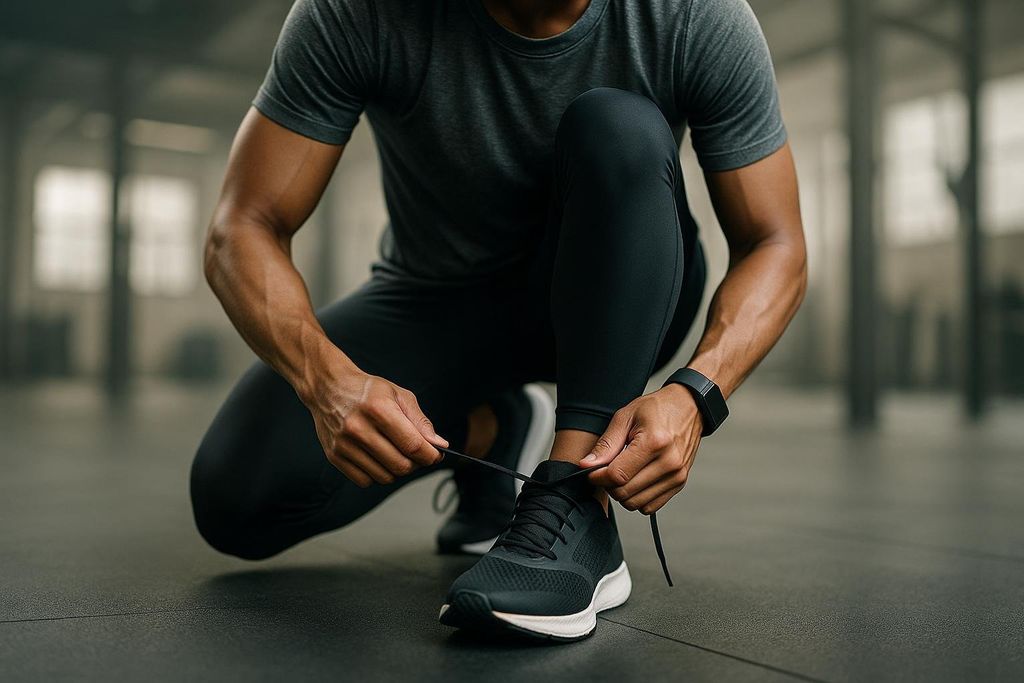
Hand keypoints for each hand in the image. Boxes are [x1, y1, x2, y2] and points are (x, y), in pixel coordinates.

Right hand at [303, 367, 447, 487]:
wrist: (328, 388)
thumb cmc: (367, 390)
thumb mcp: (399, 395)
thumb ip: (420, 421)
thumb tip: (439, 445)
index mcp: (379, 409)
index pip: (413, 445)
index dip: (431, 455)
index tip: (435, 454)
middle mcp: (358, 428)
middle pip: (401, 465)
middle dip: (416, 464)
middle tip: (416, 454)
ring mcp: (344, 444)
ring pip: (385, 477)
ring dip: (397, 470)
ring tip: (396, 453)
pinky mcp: (334, 456)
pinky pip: (365, 481)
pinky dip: (377, 474)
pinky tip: (378, 458)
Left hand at [581, 384, 702, 513]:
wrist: (688, 407)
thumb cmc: (657, 408)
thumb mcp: (626, 417)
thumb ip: (606, 444)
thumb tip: (587, 465)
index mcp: (654, 443)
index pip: (617, 475)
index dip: (598, 476)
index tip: (592, 471)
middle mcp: (669, 462)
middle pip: (625, 492)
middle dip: (608, 485)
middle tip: (605, 470)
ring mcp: (676, 475)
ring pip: (636, 503)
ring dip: (622, 493)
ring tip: (621, 473)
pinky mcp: (679, 483)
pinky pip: (650, 506)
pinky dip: (637, 498)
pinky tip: (635, 480)